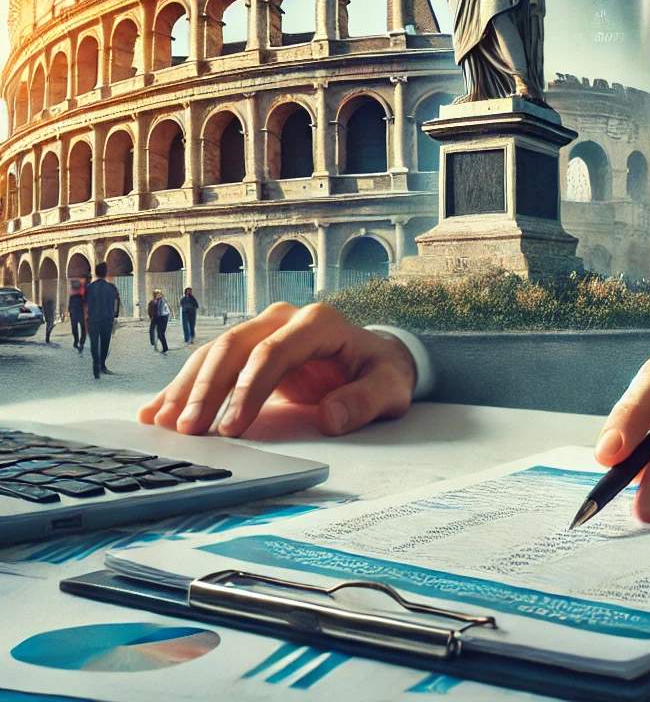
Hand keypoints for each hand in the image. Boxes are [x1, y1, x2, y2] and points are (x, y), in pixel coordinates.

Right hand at [138, 302, 415, 437]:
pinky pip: (210, 362)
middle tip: (189, 431)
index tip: (232, 426)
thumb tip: (332, 417)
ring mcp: (263, 329)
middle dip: (208, 389)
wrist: (375, 358)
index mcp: (318, 322)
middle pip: (235, 346)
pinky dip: (184, 385)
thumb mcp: (390, 387)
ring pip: (215, 351)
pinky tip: (157, 409)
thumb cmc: (381, 372)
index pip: (274, 351)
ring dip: (188, 388)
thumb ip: (365, 401)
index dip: (249, 388)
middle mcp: (284, 318)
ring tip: (163, 424)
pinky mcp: (249, 348)